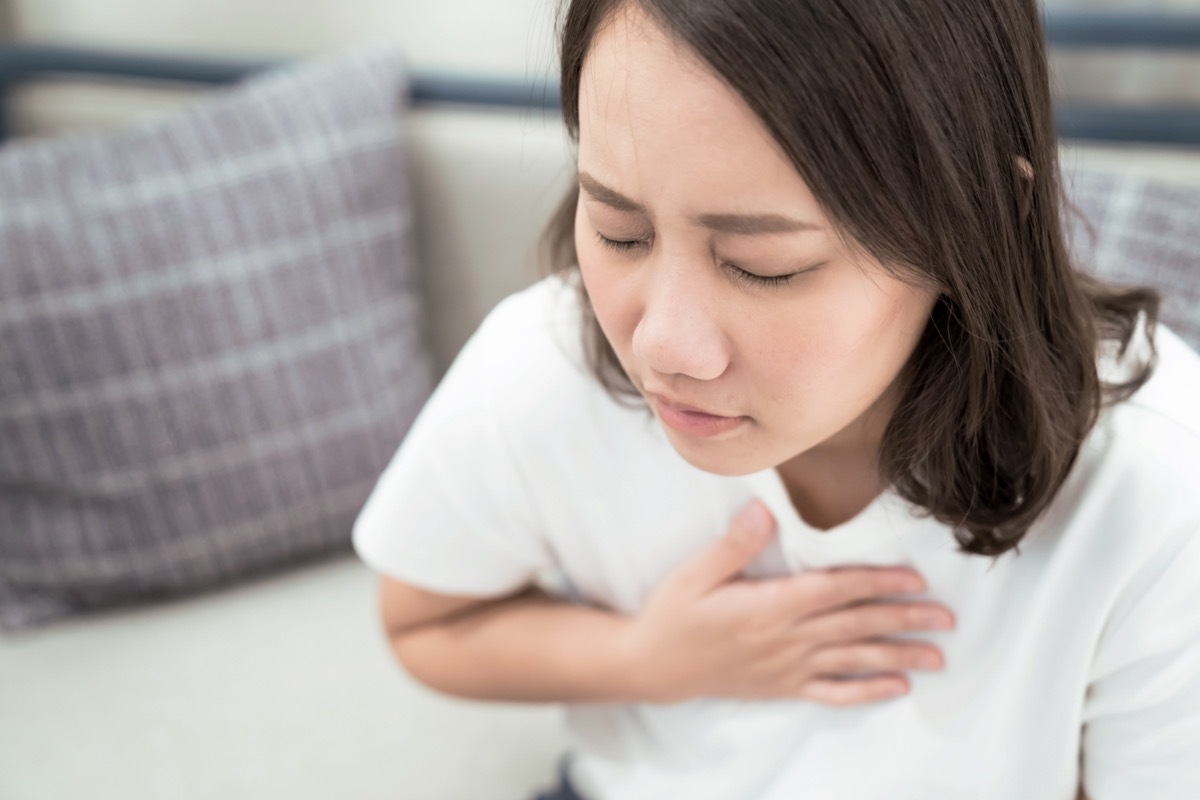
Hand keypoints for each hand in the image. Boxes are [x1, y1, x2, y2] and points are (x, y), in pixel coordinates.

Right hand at [621, 498, 954, 705]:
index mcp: (770, 605)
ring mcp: (788, 667)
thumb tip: (765, 510)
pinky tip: (895, 688)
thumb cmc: (674, 615)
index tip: (913, 578)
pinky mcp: (783, 687)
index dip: (877, 582)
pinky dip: (866, 692)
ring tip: (936, 656)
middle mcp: (787, 639)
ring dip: (898, 657)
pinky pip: (833, 693)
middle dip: (904, 619)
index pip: (835, 590)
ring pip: (853, 660)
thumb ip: (735, 544)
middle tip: (946, 617)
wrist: (654, 666)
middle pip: (856, 625)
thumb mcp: (696, 573)